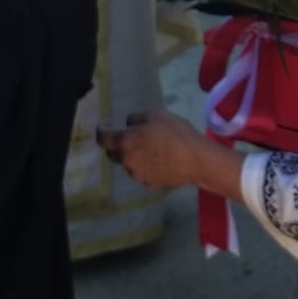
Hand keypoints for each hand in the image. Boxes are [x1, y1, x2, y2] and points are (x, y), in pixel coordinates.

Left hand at [97, 110, 244, 199]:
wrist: (196, 160)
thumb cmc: (175, 133)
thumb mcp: (155, 114)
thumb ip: (136, 119)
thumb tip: (129, 125)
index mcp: (125, 142)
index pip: (103, 138)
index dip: (101, 130)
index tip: (105, 125)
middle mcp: (127, 161)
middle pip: (113, 154)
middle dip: (116, 145)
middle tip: (129, 136)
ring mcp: (138, 175)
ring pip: (128, 164)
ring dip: (133, 156)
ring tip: (150, 148)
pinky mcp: (150, 184)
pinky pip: (142, 172)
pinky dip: (146, 166)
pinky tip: (160, 160)